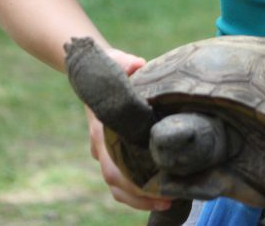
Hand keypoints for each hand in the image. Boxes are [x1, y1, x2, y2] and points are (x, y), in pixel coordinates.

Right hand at [85, 47, 172, 212]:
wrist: (95, 70)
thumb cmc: (111, 67)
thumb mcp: (118, 61)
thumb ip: (126, 63)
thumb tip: (137, 65)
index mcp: (102, 129)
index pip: (113, 165)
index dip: (131, 181)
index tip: (154, 188)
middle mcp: (101, 144)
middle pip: (115, 181)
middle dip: (140, 196)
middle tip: (169, 201)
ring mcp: (104, 150)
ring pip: (116, 185)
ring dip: (139, 198)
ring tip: (168, 203)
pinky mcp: (113, 151)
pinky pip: (121, 179)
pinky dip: (137, 191)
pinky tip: (160, 193)